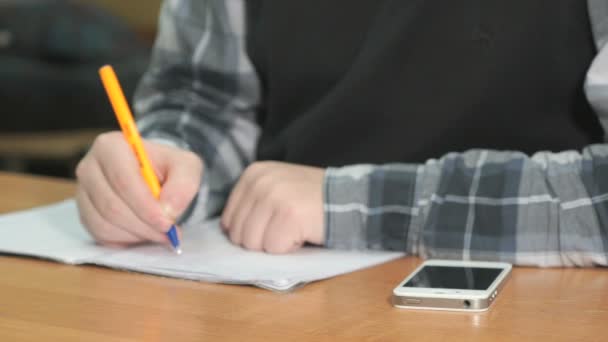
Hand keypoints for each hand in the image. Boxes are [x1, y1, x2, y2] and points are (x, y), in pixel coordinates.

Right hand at [75, 131, 202, 246]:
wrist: (154, 176)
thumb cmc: (167, 168)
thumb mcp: (186, 166)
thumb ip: (184, 183)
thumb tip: (168, 210)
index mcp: (110, 147)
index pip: (123, 181)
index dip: (145, 206)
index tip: (167, 222)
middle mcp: (89, 168)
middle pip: (112, 206)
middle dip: (144, 225)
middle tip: (168, 232)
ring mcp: (83, 193)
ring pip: (105, 224)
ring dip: (138, 234)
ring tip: (159, 231)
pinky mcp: (84, 214)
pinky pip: (101, 235)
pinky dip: (127, 239)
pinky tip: (144, 231)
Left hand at [221, 161, 324, 253]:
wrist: (347, 199)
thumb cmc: (310, 199)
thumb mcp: (276, 187)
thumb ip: (251, 202)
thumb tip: (226, 229)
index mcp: (252, 174)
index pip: (228, 220)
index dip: (251, 231)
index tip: (274, 222)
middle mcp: (260, 182)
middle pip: (239, 235)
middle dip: (262, 240)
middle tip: (286, 227)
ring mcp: (273, 198)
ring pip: (253, 244)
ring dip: (276, 244)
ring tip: (294, 228)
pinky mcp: (288, 215)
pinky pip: (274, 248)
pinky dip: (290, 247)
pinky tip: (303, 233)